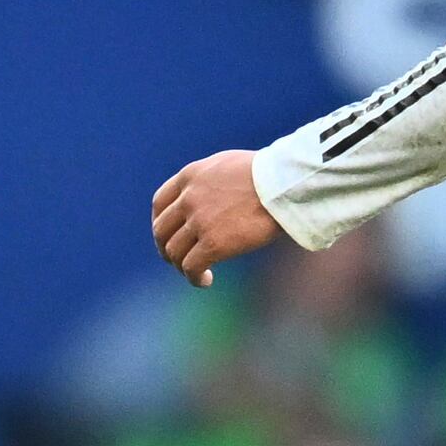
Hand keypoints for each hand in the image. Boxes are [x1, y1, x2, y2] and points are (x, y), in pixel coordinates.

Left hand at [148, 150, 290, 287]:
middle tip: (178, 259)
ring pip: (174, 252)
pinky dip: (194, 278)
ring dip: (181, 266)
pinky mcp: (213, 243)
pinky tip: (206, 280)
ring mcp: (199, 221)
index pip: (160, 202)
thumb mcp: (227, 165)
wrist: (285, 184)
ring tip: (199, 273)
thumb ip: (209, 180)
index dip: (160, 222)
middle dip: (166, 248)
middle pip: (162, 230)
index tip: (170, 235)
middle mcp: (188, 198)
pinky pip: (191, 267)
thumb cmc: (269, 174)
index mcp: (190, 176)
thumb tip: (212, 197)